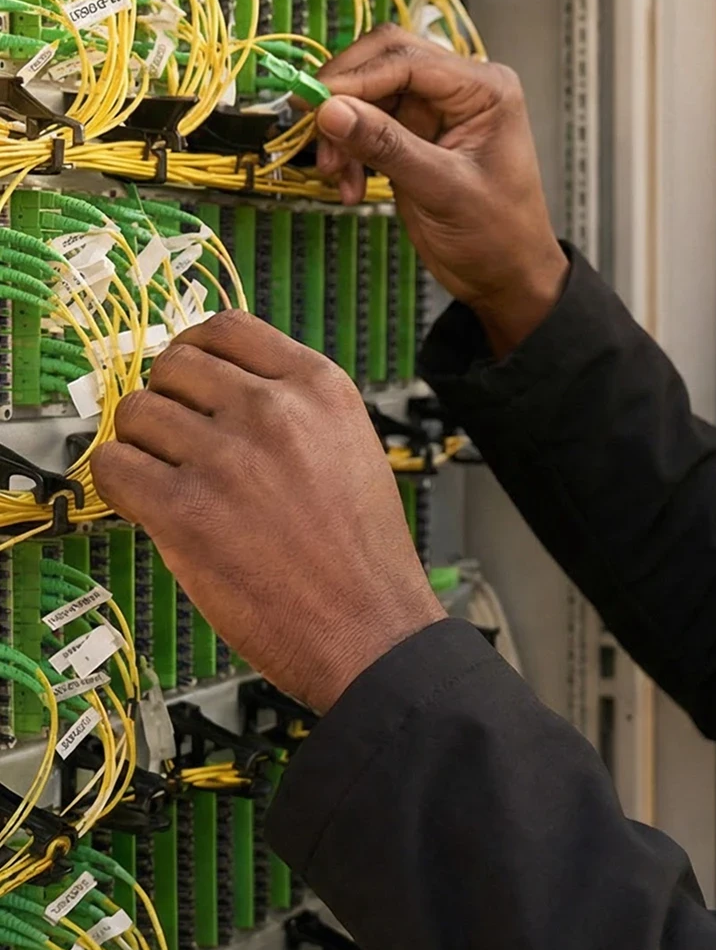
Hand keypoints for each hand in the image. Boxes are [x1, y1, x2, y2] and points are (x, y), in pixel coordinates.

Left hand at [90, 310, 445, 712]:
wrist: (370, 623)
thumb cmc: (363, 548)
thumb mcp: (350, 443)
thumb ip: (293, 407)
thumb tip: (221, 388)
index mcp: (320, 387)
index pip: (228, 327)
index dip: (196, 349)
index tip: (188, 373)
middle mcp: (272, 410)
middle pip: (174, 363)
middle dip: (167, 395)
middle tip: (174, 431)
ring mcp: (226, 458)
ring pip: (136, 411)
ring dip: (141, 441)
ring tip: (164, 472)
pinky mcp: (185, 512)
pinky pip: (112, 467)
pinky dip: (118, 481)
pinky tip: (147, 500)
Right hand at [313, 27, 567, 355]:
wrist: (506, 278)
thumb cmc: (500, 236)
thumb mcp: (443, 190)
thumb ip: (387, 146)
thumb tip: (332, 109)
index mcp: (485, 89)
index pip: (407, 59)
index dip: (355, 77)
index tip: (314, 103)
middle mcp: (461, 91)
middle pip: (382, 64)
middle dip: (343, 98)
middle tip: (313, 129)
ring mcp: (435, 112)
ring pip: (366, 96)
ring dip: (341, 132)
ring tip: (336, 175)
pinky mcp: (414, 136)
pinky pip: (366, 125)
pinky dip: (348, 151)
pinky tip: (348, 185)